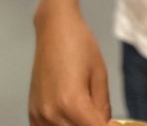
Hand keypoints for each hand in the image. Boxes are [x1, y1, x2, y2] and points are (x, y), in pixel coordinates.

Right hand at [29, 9, 110, 125]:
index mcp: (72, 103)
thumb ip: (103, 105)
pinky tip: (70, 117)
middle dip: (93, 124)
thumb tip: (106, 124)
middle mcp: (52, 114)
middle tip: (100, 113)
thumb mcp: (100, 73)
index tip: (114, 121)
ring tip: (87, 112)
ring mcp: (39, 117)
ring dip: (77, 125)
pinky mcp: (31, 114)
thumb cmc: (81, 45)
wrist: (54, 30)